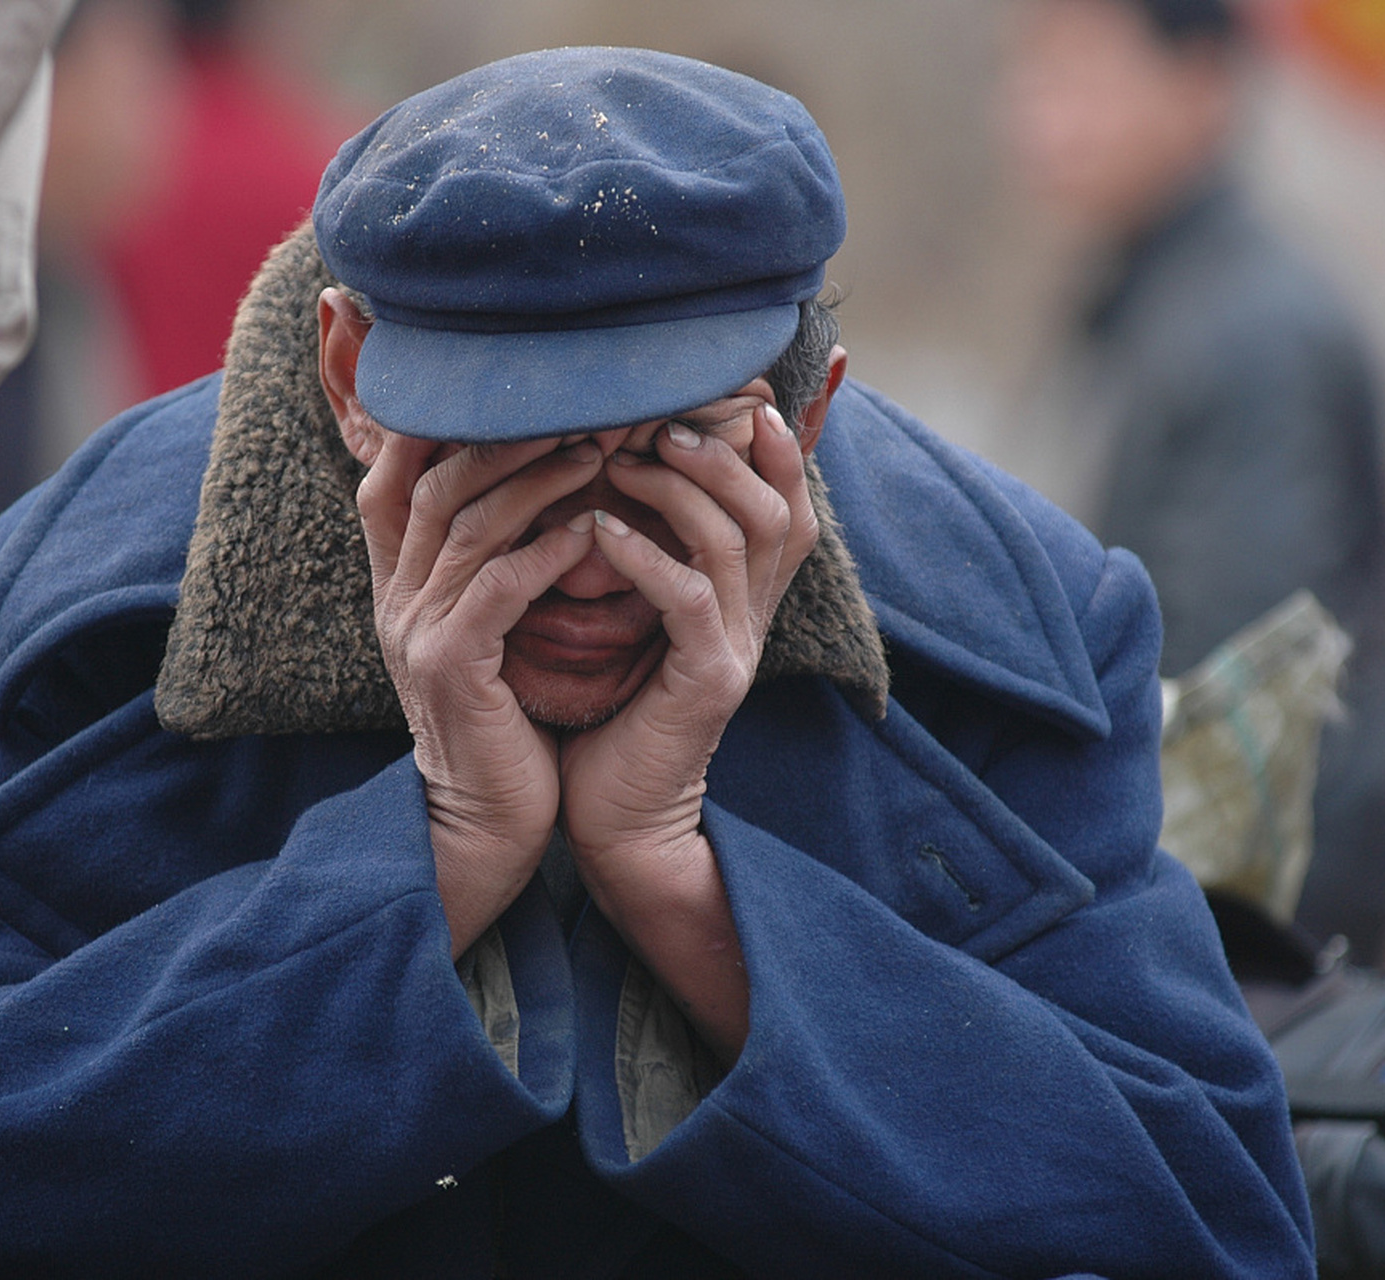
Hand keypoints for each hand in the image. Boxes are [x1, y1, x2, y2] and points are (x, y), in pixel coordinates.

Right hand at [355, 429, 605, 954]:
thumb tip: (535, 492)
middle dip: (505, 435)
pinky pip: (497, 589)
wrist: (484, 823)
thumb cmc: (504, 721)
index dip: (436, 422)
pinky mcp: (451, 668)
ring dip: (535, 478)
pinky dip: (544, 552)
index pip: (393, 475)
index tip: (509, 384)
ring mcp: (416, 631)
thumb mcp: (484, 632)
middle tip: (579, 405)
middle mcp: (395, 597)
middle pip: (433, 480)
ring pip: (466, 523)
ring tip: (597, 446)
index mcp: (398, 582)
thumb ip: (490, 565)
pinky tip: (590, 528)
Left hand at [558, 401, 819, 1057]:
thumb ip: (638, 550)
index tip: (730, 394)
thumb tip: (609, 469)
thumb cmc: (605, 710)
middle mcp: (754, 618)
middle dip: (724, 452)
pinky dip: (649, 558)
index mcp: (742, 598)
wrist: (611, 817)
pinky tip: (600, 532)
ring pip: (739, 543)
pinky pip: (691, 602)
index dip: (772, 445)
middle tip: (660, 419)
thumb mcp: (628, 618)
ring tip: (628, 458)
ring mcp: (736, 651)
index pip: (783, 502)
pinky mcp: (706, 687)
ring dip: (685, 490)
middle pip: (778, 509)